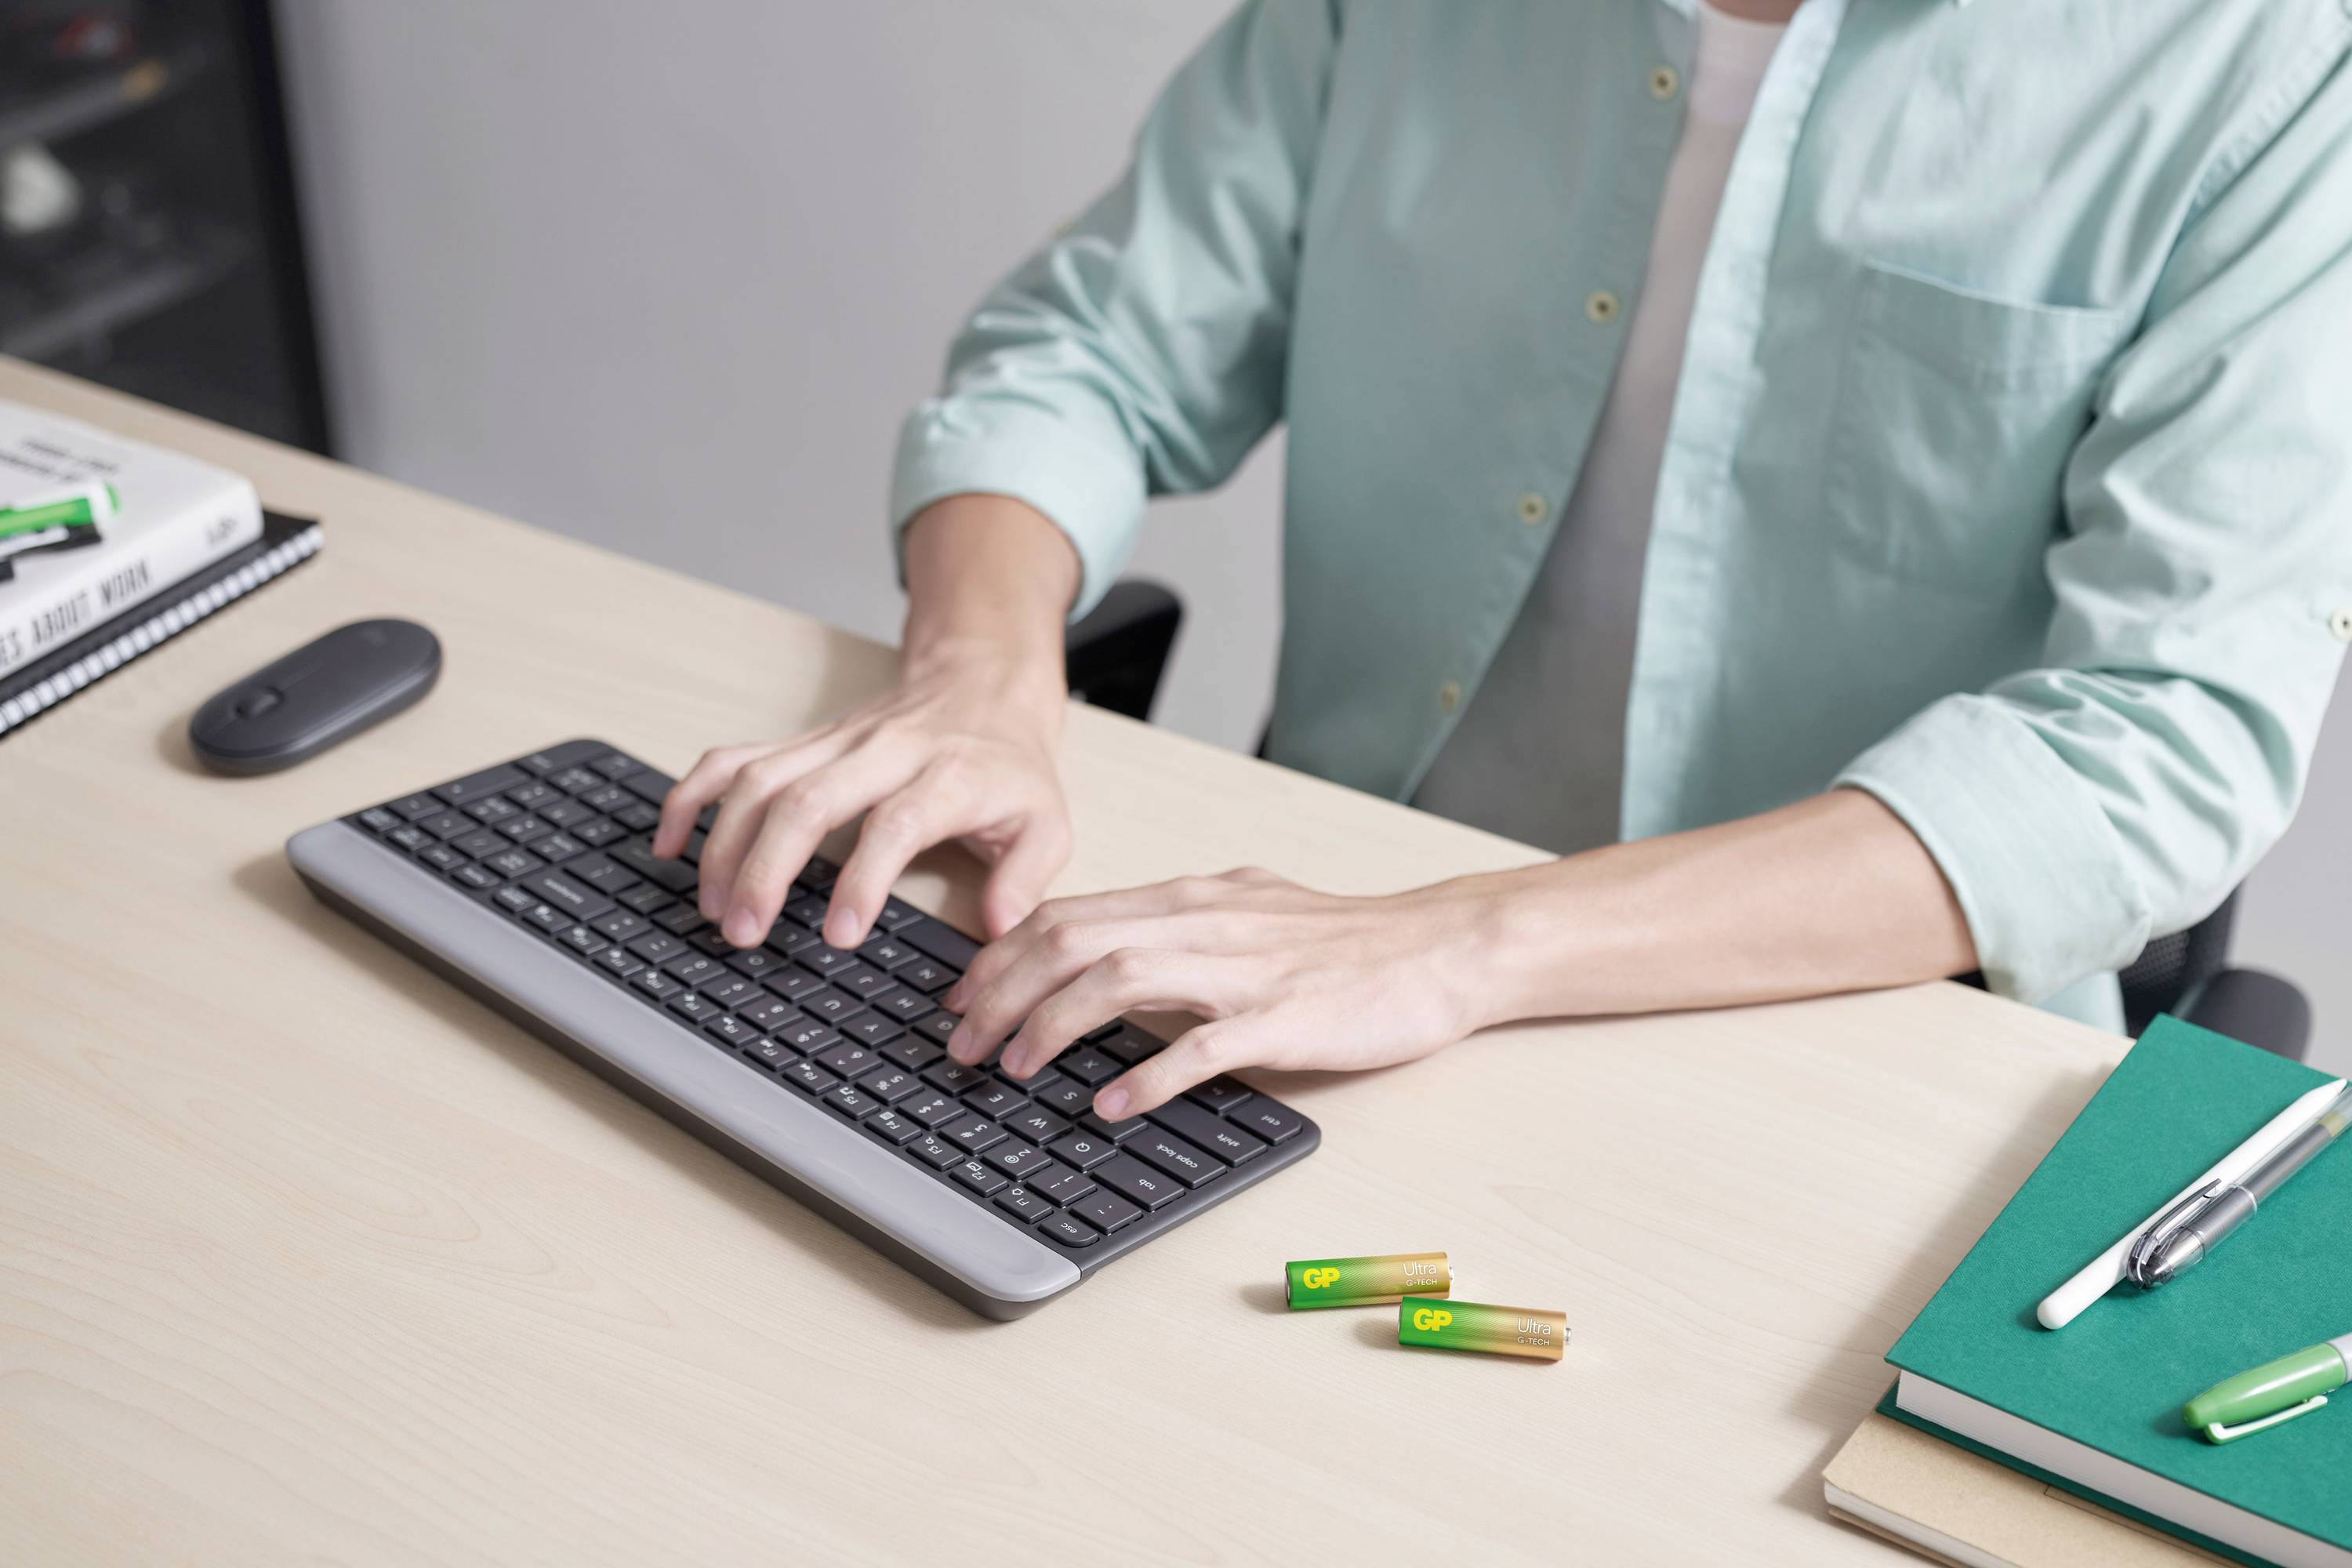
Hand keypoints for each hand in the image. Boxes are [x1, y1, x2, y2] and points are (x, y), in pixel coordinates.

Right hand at [654, 639, 1071, 950]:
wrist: (983, 687)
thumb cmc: (1009, 767)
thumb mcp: (1046, 822)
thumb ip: (1026, 879)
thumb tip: (1000, 929)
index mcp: (947, 776)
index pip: (896, 823)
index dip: (863, 880)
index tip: (838, 935)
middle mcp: (882, 753)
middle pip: (807, 799)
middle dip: (765, 868)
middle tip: (743, 931)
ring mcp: (834, 743)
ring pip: (760, 779)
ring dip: (724, 843)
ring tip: (714, 907)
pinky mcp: (803, 741)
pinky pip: (734, 758)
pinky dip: (691, 795)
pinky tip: (668, 842)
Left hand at [941, 868, 1501, 1117]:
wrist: (1437, 949)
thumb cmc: (1344, 941)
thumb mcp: (1243, 910)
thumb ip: (1173, 927)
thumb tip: (1100, 948)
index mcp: (1188, 899)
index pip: (1067, 915)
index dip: (999, 958)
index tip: (959, 1000)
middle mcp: (1203, 923)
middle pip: (1071, 942)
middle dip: (1000, 995)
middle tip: (960, 1047)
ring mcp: (1242, 970)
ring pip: (1119, 980)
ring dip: (1052, 1027)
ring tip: (1014, 1070)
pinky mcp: (1283, 1018)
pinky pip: (1202, 1046)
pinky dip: (1148, 1076)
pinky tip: (1111, 1106)